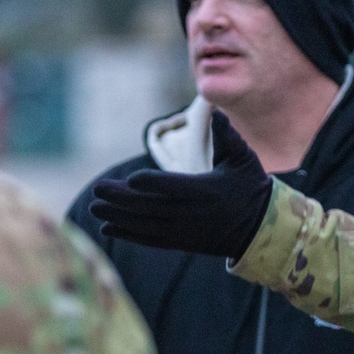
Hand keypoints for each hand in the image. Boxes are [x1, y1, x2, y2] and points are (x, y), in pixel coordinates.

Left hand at [89, 111, 271, 257]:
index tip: (132, 178)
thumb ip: (227, 137)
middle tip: (98, 189)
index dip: (153, 183)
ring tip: (94, 207)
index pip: (175, 187)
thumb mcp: (243, 159)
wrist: (258, 229)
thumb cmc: (248, 187)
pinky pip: (150, 239)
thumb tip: (216, 111)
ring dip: (118, 216)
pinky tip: (107, 228)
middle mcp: (192, 214)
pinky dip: (128, 234)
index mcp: (206, 191)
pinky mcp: (180, 241)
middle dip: (122, 199)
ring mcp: (184, 230)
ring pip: (146, 224)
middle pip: (152, 207)